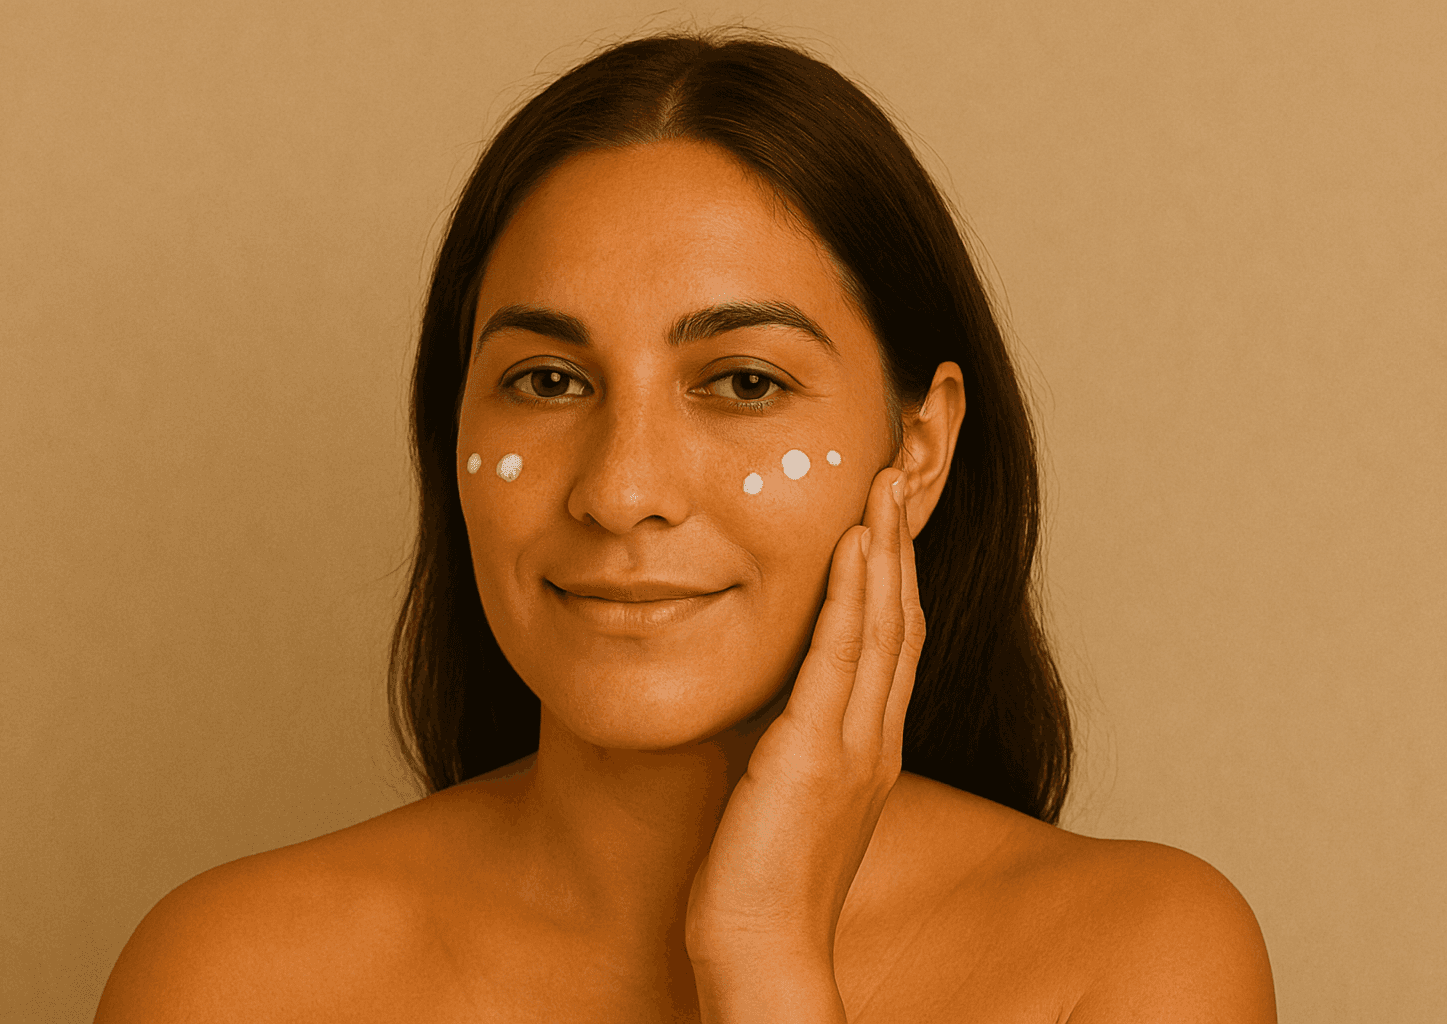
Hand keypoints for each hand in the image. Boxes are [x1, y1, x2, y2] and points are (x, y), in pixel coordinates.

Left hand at [685, 467, 925, 967]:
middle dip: (900, 543)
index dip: (894, 575)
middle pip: (902, 619)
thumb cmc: (761, 881)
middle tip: (900, 473)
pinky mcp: (816, 755)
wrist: (761, 950)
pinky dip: (853, 595)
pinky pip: (841, 658)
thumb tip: (766, 700)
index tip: (886, 517)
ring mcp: (854, 746)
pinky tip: (853, 546)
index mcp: (869, 747)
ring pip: (883, 625)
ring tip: (884, 483)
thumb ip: (790, 742)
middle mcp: (875, 738)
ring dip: (885, 548)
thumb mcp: (785, 794)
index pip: (893, 641)